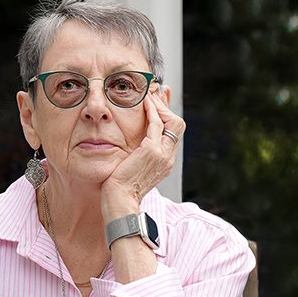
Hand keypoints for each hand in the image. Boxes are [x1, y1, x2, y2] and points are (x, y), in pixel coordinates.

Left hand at [100, 89, 184, 219]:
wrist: (120, 203)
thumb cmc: (120, 190)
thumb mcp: (132, 169)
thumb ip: (136, 156)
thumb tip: (131, 145)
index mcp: (165, 162)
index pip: (173, 132)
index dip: (168, 114)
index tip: (160, 100)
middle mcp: (168, 158)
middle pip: (177, 124)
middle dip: (166, 106)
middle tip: (155, 93)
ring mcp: (162, 155)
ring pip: (170, 121)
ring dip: (159, 105)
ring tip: (149, 94)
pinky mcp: (152, 151)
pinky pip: (155, 124)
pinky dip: (151, 110)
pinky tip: (143, 102)